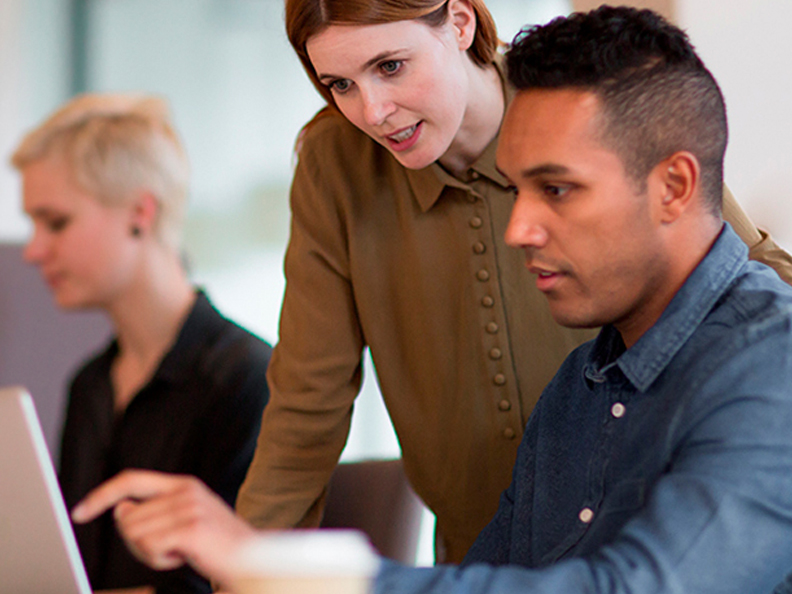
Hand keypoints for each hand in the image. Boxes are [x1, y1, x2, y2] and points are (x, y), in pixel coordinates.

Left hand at [72, 469, 256, 586]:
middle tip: (168, 549)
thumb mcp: (183, 520)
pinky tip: (184, 557)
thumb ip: (154, 511)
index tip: (79, 511)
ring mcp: (189, 507)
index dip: (101, 495)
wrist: (252, 558)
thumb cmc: (216, 545)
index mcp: (182, 484)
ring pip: (135, 534)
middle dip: (137, 542)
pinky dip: (161, 560)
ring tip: (180, 552)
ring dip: (151, 553)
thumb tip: (121, 510)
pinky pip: (150, 547)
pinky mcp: (191, 527)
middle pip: (127, 517)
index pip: (130, 480)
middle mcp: (185, 490)